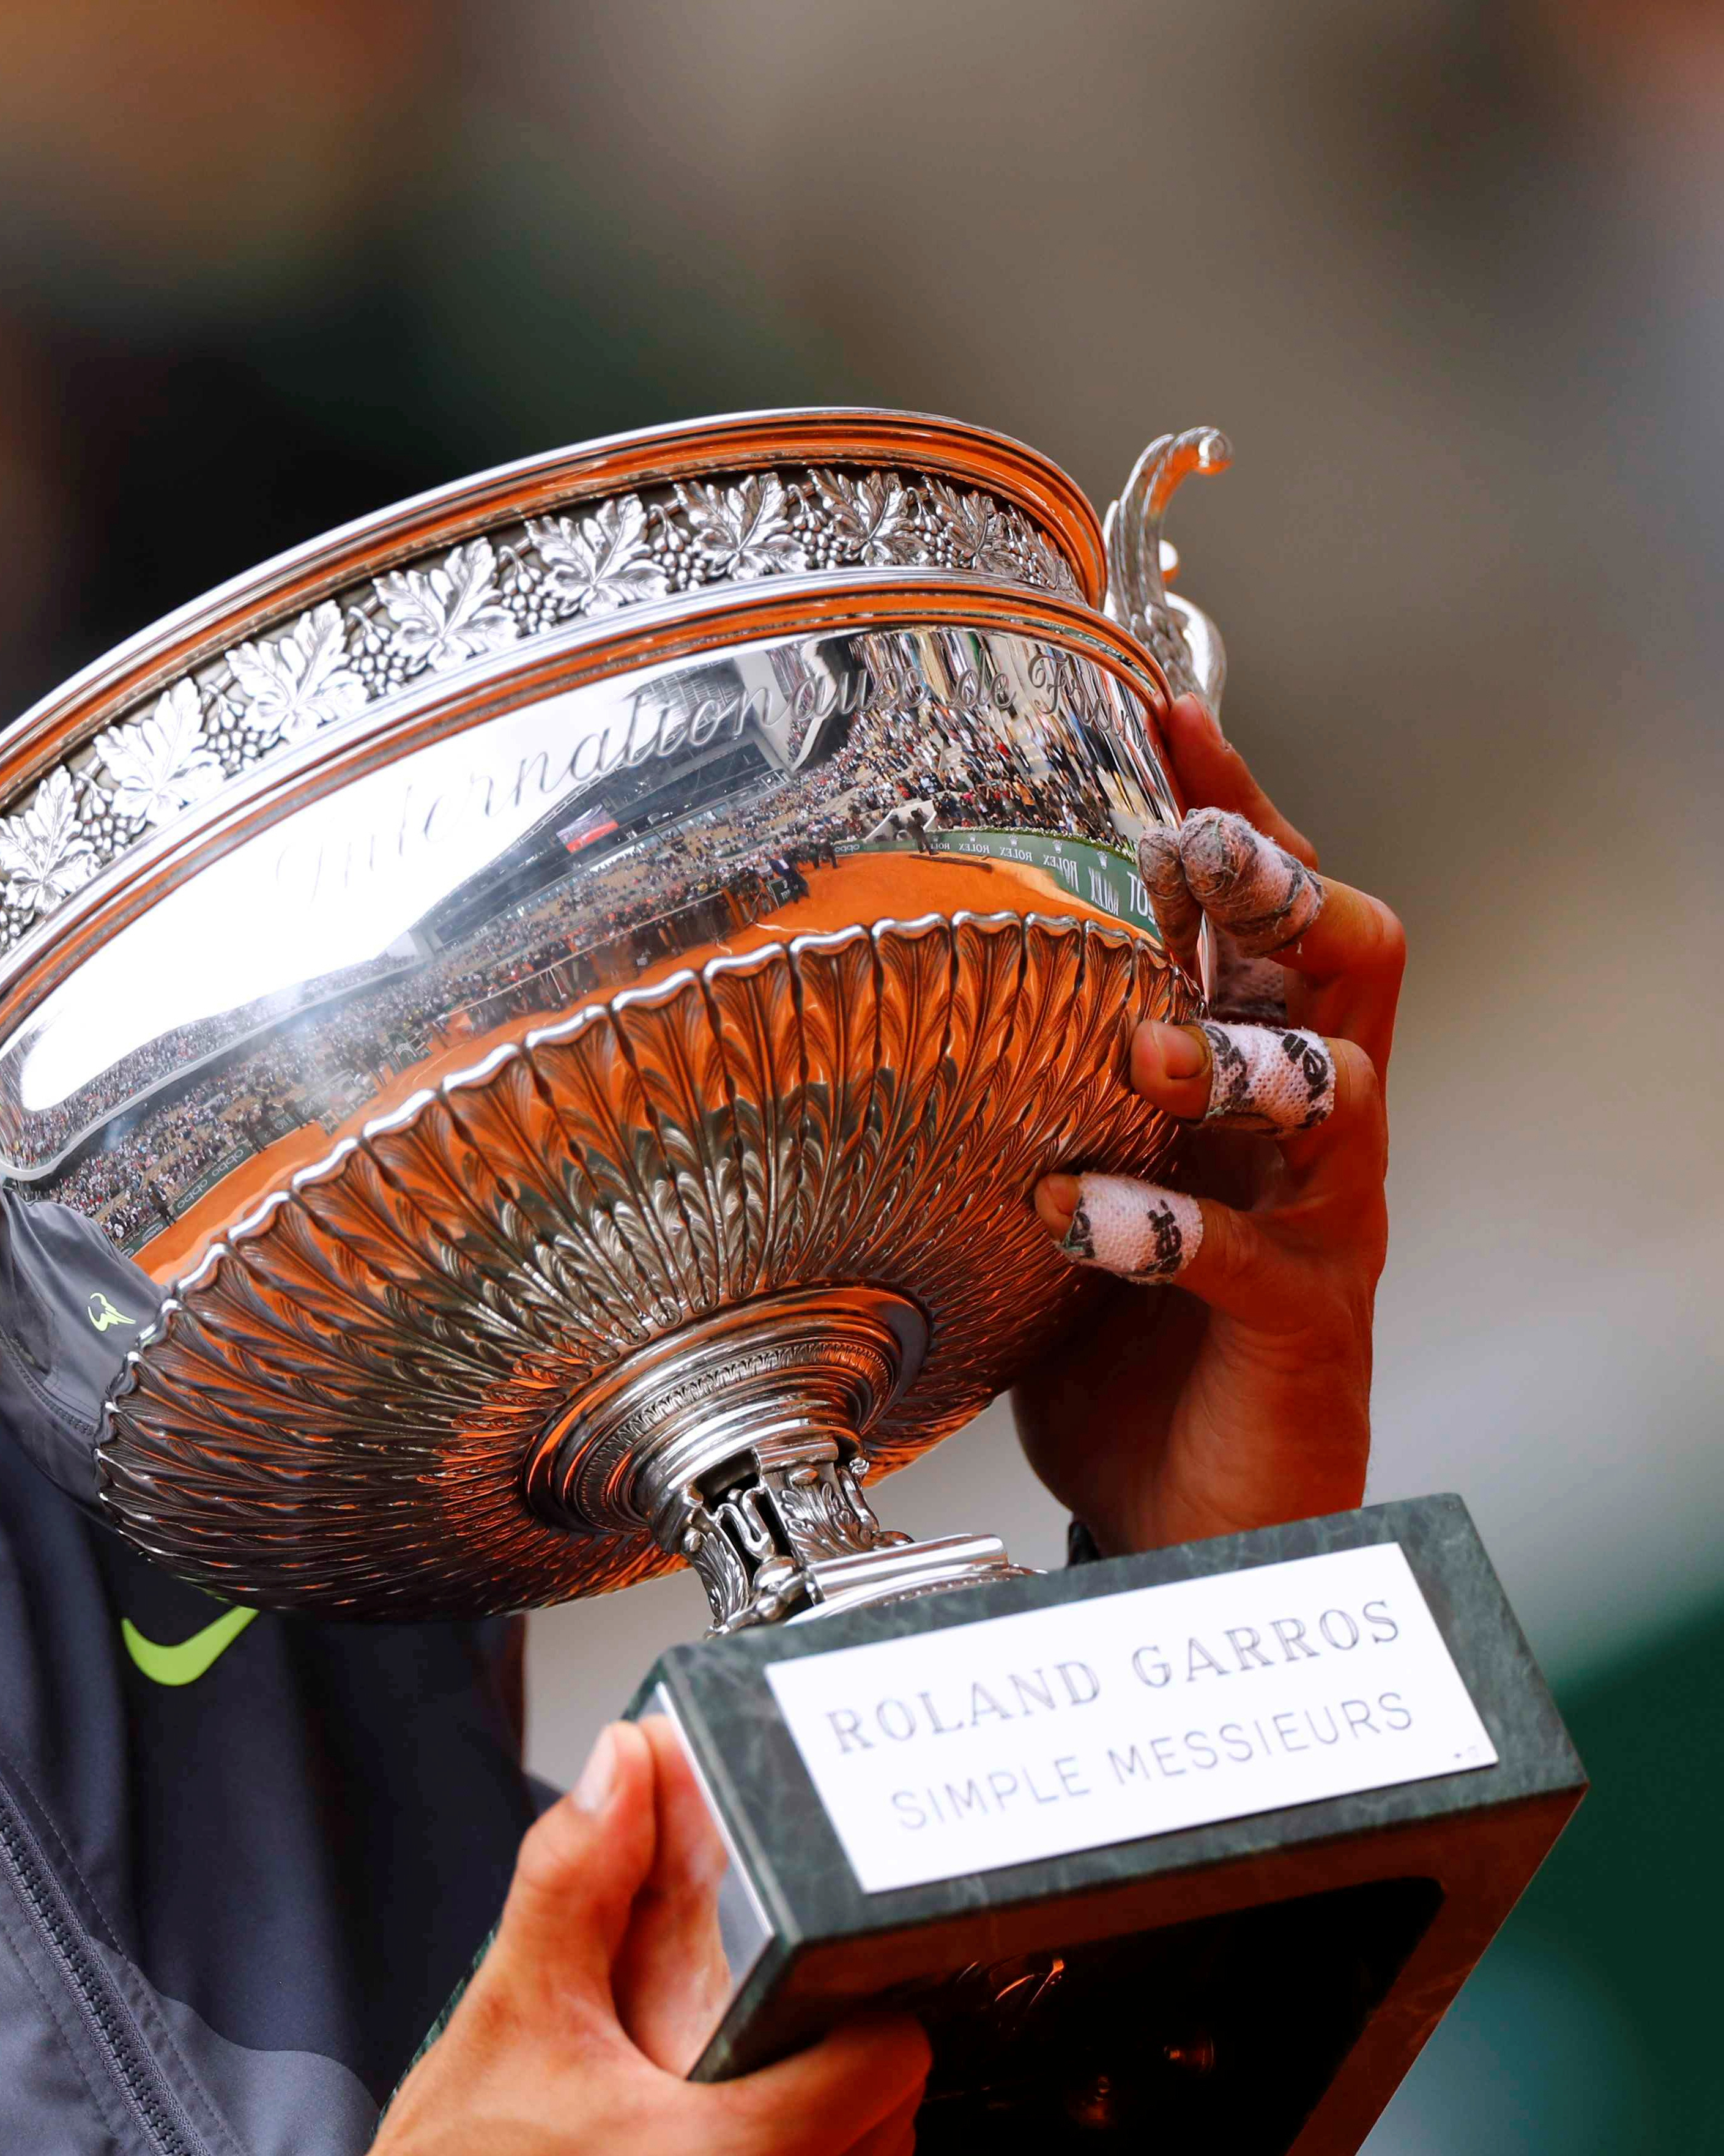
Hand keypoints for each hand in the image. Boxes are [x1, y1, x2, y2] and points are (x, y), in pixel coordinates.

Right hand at [376, 1720, 925, 2154]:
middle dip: (829, 2054)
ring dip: (818, 2119)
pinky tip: (713, 2137)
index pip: (889, 2058)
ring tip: (726, 2087)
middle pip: (888, 2113)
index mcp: (730, 2150)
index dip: (853, 1998)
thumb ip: (576, 1881)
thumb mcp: (510, 2012)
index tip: (804, 1973)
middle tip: (752, 2026)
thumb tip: (625, 1765)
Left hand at [1014, 695, 1404, 1553]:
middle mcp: (1306, 1132)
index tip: (1160, 709)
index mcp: (1245, 1073)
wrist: (1177, 1512)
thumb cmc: (1114, 1329)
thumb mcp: (1062, 1168)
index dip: (1232, 805)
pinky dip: (1165, 1229)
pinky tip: (1078, 1213)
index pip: (1264, 911)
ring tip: (1142, 1042)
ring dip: (1239, 1056)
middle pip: (1349, 966)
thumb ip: (1019, 1073)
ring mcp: (1319, 1228)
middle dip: (1280, 893)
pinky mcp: (1300, 1330)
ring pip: (1339, 1097)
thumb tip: (872, 955)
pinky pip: (1252, 1262)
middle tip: (1197, 852)